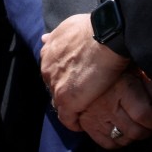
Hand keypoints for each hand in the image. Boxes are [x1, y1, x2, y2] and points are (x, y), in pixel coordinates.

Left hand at [40, 13, 129, 130]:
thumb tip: (44, 38)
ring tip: (85, 111)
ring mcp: (56, 85)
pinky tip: (83, 124)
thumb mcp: (70, 26)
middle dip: (66, 91)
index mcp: (48, 52)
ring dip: (71, 107)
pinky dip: (74, 123)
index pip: (52, 70)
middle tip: (82, 96)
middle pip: (54, 86)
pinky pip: (67, 118)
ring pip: (60, 102)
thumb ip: (56, 35)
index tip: (75, 80)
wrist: (107, 36)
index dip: (64, 76)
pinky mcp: (67, 100)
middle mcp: (47, 69)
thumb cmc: (96, 28)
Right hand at [77, 70, 151, 148]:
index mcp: (120, 88)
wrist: (87, 67)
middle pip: (135, 131)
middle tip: (151, 122)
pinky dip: (118, 141)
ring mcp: (94, 117)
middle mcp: (106, 105)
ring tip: (138, 126)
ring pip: (123, 139)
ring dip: (135, 135)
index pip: (143, 115)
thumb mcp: (137, 71)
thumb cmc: (116, 68)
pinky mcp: (87, 124)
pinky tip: (123, 132)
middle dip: (149, 129)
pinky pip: (106, 143)